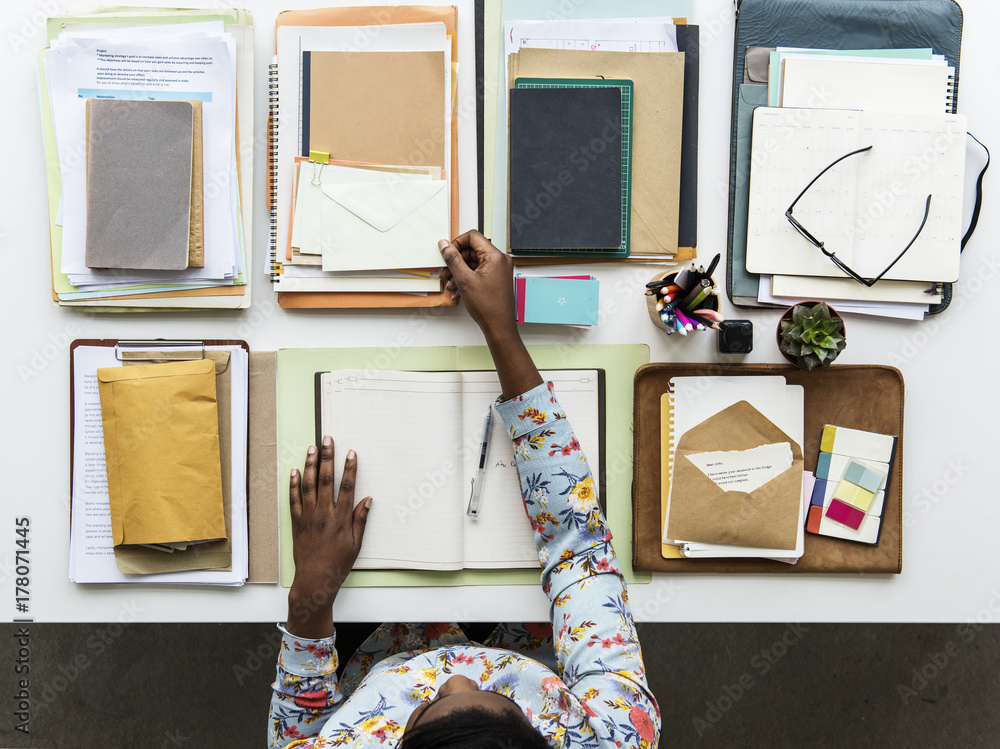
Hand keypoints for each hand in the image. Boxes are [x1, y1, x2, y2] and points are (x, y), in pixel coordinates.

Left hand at [286, 436, 371, 638]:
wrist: (315, 579)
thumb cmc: (338, 563)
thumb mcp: (356, 544)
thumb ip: (361, 520)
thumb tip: (367, 500)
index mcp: (341, 518)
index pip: (347, 487)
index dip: (349, 468)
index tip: (350, 453)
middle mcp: (324, 514)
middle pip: (326, 480)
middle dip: (327, 458)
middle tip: (328, 440)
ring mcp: (308, 517)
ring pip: (308, 485)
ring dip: (310, 465)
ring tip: (312, 449)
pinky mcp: (297, 522)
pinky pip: (293, 499)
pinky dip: (293, 484)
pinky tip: (294, 471)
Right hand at [439, 230, 541, 399]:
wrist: (499, 326)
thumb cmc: (487, 306)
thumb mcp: (464, 280)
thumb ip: (453, 259)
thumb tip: (444, 244)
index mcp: (495, 256)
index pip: (473, 237)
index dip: (457, 244)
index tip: (447, 255)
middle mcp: (499, 260)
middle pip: (471, 250)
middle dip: (456, 262)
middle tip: (445, 275)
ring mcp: (498, 269)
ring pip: (473, 263)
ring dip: (459, 273)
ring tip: (450, 287)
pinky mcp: (496, 278)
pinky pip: (478, 272)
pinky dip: (466, 279)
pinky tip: (457, 292)